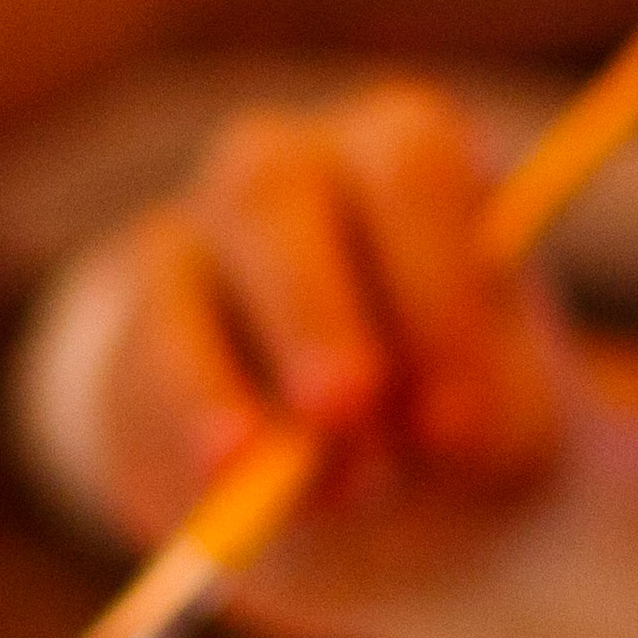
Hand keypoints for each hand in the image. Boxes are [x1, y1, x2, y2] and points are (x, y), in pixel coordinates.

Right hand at [97, 77, 572, 612]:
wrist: (350, 464)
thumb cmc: (440, 409)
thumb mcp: (491, 415)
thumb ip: (480, 414)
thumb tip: (426, 429)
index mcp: (405, 153)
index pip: (410, 169)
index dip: (432, 287)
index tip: (454, 419)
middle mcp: (291, 161)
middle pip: (276, 189)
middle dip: (312, 309)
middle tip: (347, 412)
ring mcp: (199, 222)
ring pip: (189, 260)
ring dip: (235, 375)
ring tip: (296, 484)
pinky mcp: (146, 304)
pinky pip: (149, 349)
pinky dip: (192, 416)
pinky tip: (230, 480)